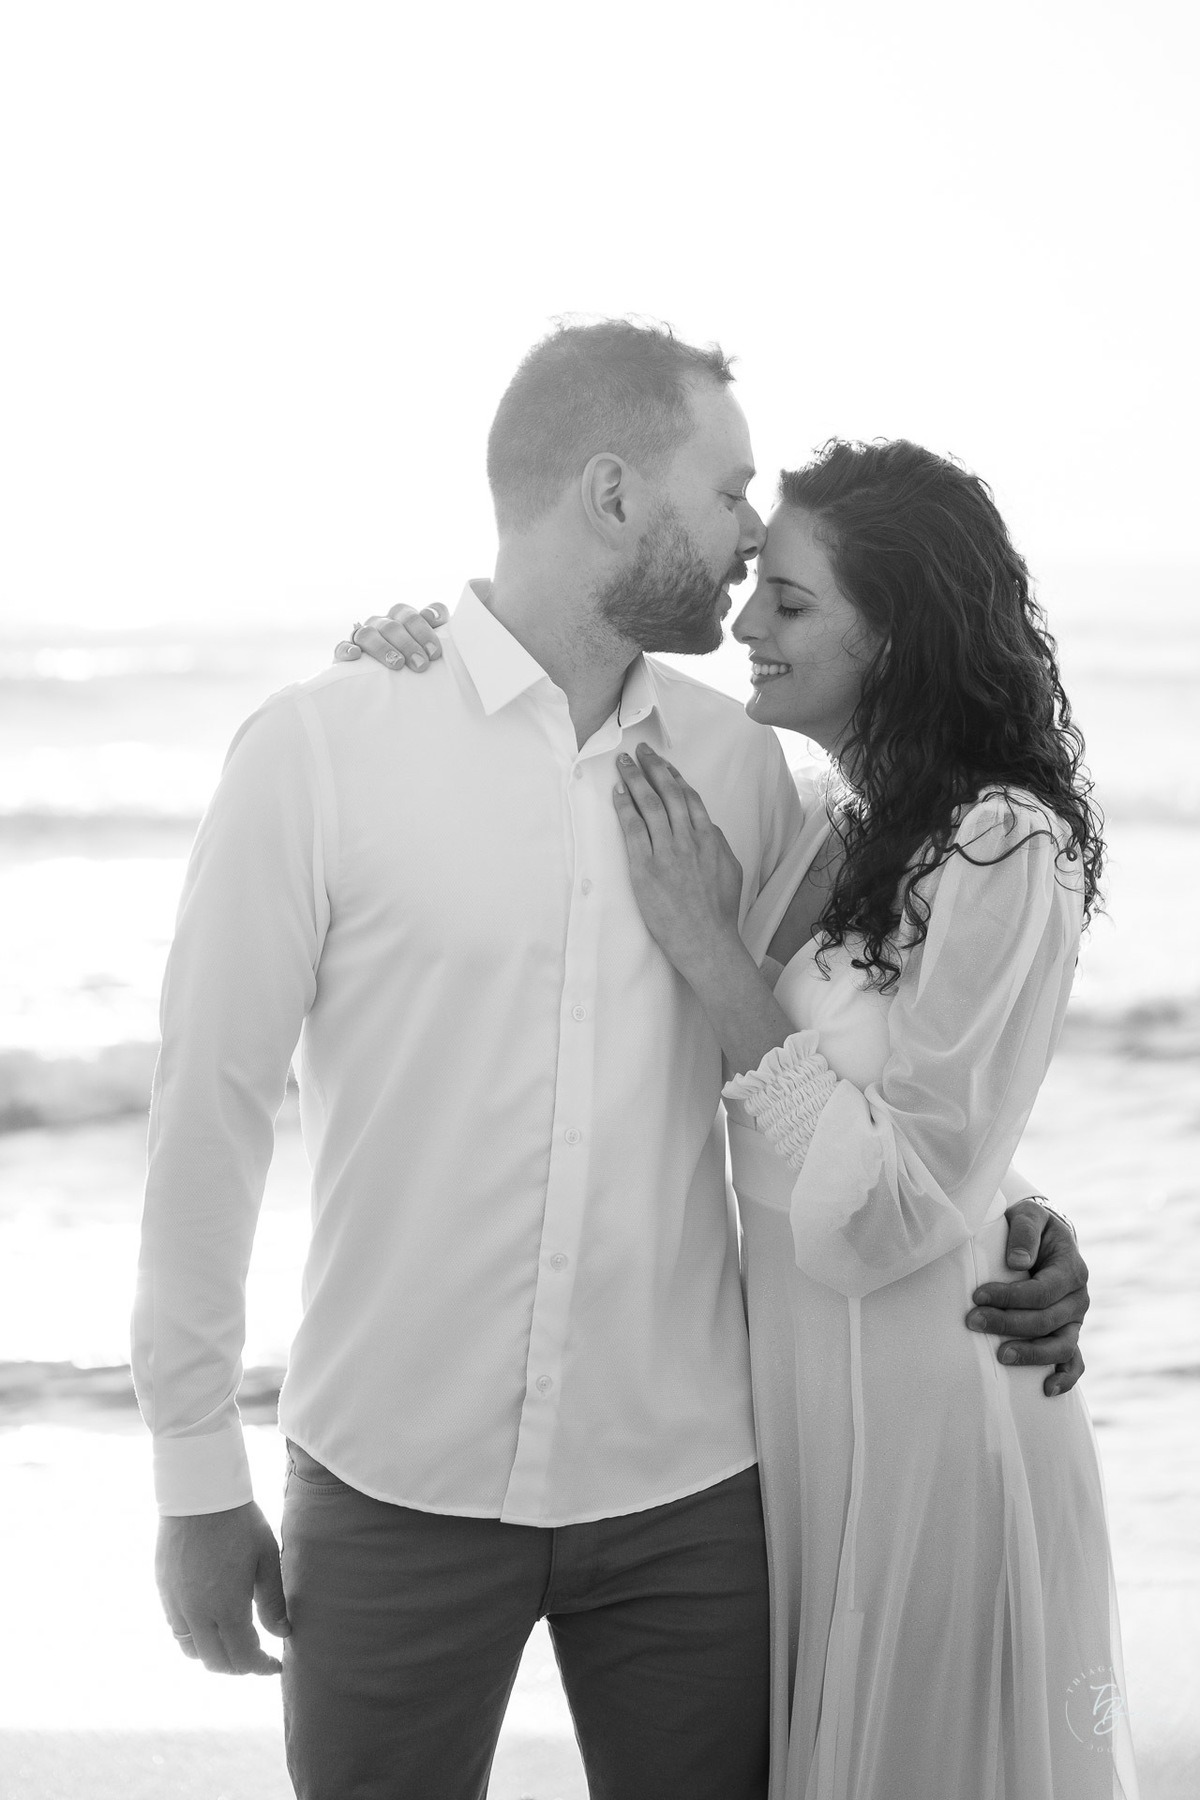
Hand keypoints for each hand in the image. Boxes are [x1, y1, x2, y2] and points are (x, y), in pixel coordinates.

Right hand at [156, 1500, 290, 1674]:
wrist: (199, 1494)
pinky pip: (177, 1630)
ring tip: (233, 1645)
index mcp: (227, 1607)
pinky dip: (195, 1639)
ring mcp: (176, 1604)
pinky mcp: (163, 1592)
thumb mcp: (266, 1559)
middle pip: (216, 1662)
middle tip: (257, 1658)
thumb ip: (273, 1602)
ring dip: (214, 1656)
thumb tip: (283, 1633)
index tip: (275, 1666)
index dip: (261, 1667)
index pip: (243, 1657)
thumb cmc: (239, 1522)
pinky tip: (210, 1624)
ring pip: (192, 1651)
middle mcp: (198, 1614)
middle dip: (239, 1667)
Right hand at [333, 602, 448, 671]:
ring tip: (397, 664)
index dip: (425, 627)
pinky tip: (356, 656)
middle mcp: (383, 624)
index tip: (435, 651)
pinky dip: (348, 649)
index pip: (415, 614)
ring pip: (369, 632)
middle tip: (421, 665)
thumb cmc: (413, 669)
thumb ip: (440, 639)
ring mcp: (363, 636)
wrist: (383, 690)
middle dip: (409, 643)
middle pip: (394, 623)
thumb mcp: (428, 655)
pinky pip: (342, 646)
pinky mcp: (346, 652)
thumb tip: (438, 620)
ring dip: (383, 647)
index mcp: (404, 620)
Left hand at [612, 743, 743, 973]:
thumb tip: (705, 826)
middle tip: (640, 751)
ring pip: (649, 805)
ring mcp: (666, 852)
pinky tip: (618, 793)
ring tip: (623, 764)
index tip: (663, 764)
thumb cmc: (718, 911)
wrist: (706, 940)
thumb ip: (717, 844)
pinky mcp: (646, 868)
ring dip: (634, 780)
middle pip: (667, 794)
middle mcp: (688, 839)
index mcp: (709, 838)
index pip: (689, 798)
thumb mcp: (730, 870)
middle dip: (652, 768)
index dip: (674, 777)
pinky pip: (632, 829)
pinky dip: (624, 808)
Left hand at [966, 1201, 1089, 1396]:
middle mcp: (1078, 1298)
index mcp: (1071, 1269)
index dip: (1009, 1297)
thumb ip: (1025, 1232)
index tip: (977, 1296)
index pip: (1042, 1291)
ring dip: (1031, 1354)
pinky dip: (1065, 1377)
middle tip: (973, 1321)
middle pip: (1046, 1320)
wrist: (1046, 1237)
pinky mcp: (1068, 1333)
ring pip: (1061, 1345)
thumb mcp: (1030, 1216)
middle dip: (1008, 1323)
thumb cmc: (1033, 1226)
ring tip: (1001, 1355)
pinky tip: (1047, 1389)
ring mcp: (1075, 1320)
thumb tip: (1018, 1262)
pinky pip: (1074, 1361)